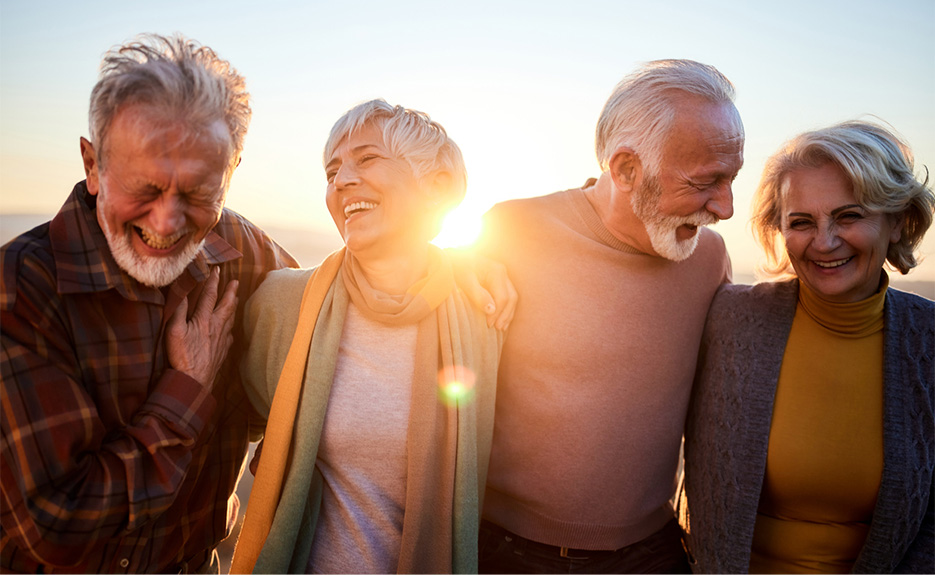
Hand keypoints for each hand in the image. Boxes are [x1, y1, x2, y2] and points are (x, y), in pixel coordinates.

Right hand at [166, 267, 238, 386]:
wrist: (194, 381)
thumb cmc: (182, 357)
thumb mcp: (174, 331)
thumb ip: (178, 311)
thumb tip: (181, 293)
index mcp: (204, 320)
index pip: (210, 296)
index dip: (213, 282)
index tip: (217, 270)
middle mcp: (216, 327)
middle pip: (226, 305)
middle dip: (230, 292)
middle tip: (236, 281)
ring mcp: (222, 340)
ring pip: (230, 319)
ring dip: (233, 307)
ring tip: (236, 299)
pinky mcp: (223, 351)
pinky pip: (230, 335)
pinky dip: (231, 327)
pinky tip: (230, 329)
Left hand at [450, 249, 517, 329]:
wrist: (454, 257)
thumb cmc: (458, 267)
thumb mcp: (465, 280)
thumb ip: (478, 295)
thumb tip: (491, 310)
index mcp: (497, 271)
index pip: (503, 297)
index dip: (497, 313)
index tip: (488, 324)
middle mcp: (503, 273)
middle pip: (511, 298)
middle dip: (505, 315)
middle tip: (497, 328)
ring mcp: (503, 276)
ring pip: (512, 298)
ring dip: (508, 314)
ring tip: (501, 328)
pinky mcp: (499, 281)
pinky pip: (508, 296)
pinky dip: (506, 309)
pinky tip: (501, 318)